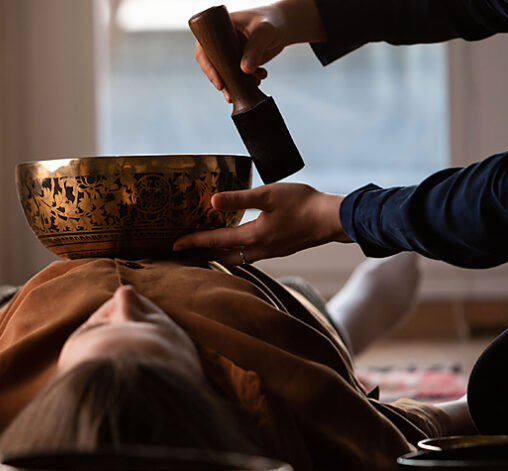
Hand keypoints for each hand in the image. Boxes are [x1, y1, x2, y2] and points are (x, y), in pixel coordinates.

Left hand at [173, 183, 350, 262]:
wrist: (333, 219)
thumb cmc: (303, 203)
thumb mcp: (268, 195)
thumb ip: (239, 198)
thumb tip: (212, 202)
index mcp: (253, 236)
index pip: (215, 241)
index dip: (194, 241)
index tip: (175, 244)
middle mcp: (259, 249)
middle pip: (222, 256)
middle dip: (202, 254)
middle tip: (184, 251)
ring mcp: (270, 251)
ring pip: (236, 258)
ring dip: (218, 255)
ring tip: (204, 250)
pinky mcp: (279, 249)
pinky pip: (249, 256)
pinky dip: (235, 253)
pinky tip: (236, 245)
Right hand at [195, 0, 326, 98]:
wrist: (286, 26)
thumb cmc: (273, 20)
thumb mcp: (264, 32)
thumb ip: (255, 49)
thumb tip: (245, 70)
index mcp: (219, 29)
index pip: (205, 50)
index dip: (208, 67)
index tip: (219, 82)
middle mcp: (222, 42)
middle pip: (213, 65)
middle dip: (222, 80)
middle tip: (231, 93)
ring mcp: (231, 53)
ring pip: (226, 73)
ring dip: (236, 84)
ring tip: (252, 84)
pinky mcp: (240, 61)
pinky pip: (238, 76)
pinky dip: (247, 82)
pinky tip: (259, 79)